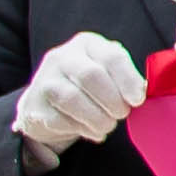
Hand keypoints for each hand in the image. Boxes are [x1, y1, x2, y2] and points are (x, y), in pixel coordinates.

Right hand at [12, 32, 144, 164]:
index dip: (128, 79)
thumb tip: (142, 92)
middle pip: (91, 76)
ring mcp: (44, 80)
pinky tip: (92, 131)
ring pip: (73, 99)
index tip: (137, 100)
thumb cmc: (88, 87)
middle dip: (112, 100)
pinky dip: (82, 129)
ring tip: (107, 125)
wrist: (46, 104)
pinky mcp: (33, 105)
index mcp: (87, 44)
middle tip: (122, 114)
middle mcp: (62, 56)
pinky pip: (59, 119)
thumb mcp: (108, 73)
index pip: (111, 56)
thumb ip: (126, 78)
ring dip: (98, 118)